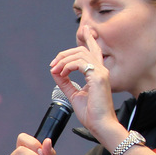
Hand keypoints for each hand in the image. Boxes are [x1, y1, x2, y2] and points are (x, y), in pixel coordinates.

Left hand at [51, 27, 122, 141]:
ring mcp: (101, 72)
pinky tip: (61, 74)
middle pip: (82, 50)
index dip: (89, 38)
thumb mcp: (74, 95)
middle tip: (53, 65)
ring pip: (79, 54)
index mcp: (98, 73)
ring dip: (63, 61)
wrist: (100, 125)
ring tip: (55, 71)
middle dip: (64, 54)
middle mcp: (102, 70)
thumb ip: (65, 83)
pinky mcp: (99, 77)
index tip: (85, 29)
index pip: (94, 51)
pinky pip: (80, 63)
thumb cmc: (91, 114)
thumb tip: (55, 72)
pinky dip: (67, 66)